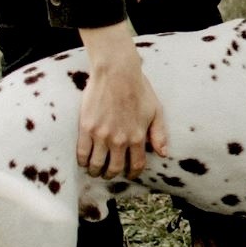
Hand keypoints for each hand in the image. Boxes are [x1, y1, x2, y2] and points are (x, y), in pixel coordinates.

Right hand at [76, 24, 169, 179]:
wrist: (116, 72)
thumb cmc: (138, 88)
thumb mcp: (156, 111)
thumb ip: (159, 134)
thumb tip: (163, 154)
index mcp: (137, 137)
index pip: (136, 165)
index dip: (132, 174)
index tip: (129, 174)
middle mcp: (119, 140)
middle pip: (114, 168)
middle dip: (111, 174)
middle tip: (108, 173)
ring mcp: (101, 135)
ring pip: (96, 164)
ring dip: (96, 171)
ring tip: (95, 170)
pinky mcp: (86, 128)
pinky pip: (82, 153)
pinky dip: (82, 161)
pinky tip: (84, 161)